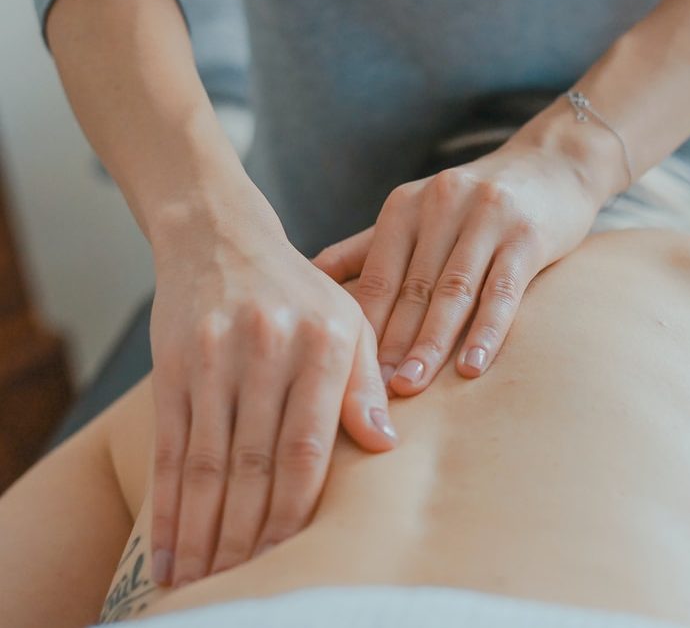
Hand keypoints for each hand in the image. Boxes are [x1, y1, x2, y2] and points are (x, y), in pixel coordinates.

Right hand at [147, 178, 396, 587]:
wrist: (221, 237)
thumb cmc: (297, 290)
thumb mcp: (347, 320)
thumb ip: (365, 382)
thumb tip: (385, 446)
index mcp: (323, 342)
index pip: (308, 447)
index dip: (296, 512)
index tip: (292, 560)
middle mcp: (268, 348)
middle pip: (255, 463)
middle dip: (247, 537)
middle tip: (243, 590)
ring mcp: (215, 356)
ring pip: (208, 463)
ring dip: (204, 533)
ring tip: (201, 584)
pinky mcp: (173, 363)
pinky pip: (170, 446)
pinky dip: (167, 504)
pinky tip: (168, 547)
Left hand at [313, 124, 609, 394]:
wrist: (552, 164)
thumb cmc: (474, 202)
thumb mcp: (417, 213)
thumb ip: (367, 247)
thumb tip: (309, 277)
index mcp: (405, 206)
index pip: (376, 275)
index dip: (361, 326)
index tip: (344, 373)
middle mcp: (441, 205)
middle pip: (411, 287)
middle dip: (390, 343)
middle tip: (370, 393)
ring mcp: (486, 217)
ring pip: (453, 291)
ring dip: (430, 343)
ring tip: (410, 386)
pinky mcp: (527, 234)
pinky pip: (503, 289)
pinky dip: (487, 330)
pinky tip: (471, 366)